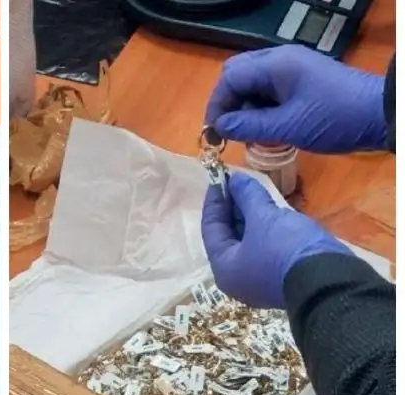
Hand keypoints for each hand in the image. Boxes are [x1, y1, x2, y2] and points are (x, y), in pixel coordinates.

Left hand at [201, 172, 351, 308]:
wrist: (331, 281)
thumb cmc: (286, 249)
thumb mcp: (264, 217)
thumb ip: (247, 196)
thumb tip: (236, 179)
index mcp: (224, 268)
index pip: (211, 229)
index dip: (215, 202)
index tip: (218, 179)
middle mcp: (237, 279)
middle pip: (229, 237)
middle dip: (233, 209)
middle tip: (237, 183)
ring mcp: (260, 282)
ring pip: (248, 243)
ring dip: (250, 217)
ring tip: (253, 192)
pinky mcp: (280, 279)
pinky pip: (265, 249)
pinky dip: (265, 230)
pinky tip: (271, 211)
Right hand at [205, 45, 386, 152]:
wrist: (380, 115)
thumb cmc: (335, 118)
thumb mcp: (288, 127)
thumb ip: (249, 126)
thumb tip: (219, 127)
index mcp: (275, 65)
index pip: (230, 78)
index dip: (217, 104)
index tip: (214, 132)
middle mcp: (279, 60)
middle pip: (237, 75)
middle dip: (228, 103)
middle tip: (228, 131)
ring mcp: (291, 69)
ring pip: (252, 83)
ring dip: (244, 108)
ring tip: (249, 133)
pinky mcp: (300, 80)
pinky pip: (268, 90)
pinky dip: (260, 108)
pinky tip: (265, 128)